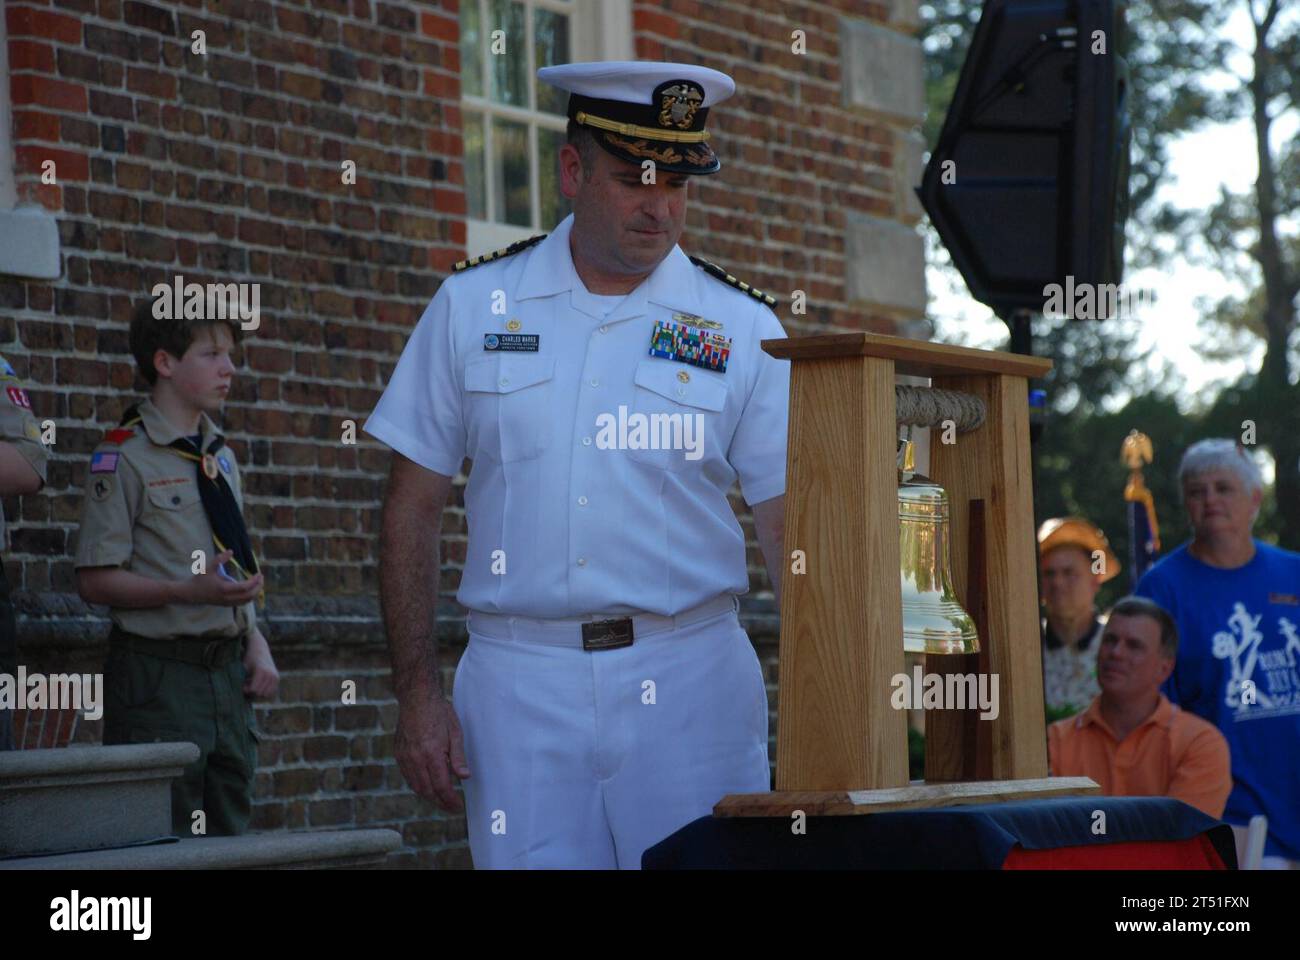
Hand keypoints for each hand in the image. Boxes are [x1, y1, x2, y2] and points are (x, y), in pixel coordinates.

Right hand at [183, 549, 263, 605]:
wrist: (190, 593)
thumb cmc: (199, 579)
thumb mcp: (208, 567)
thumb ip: (219, 559)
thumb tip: (231, 551)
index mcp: (224, 589)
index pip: (245, 588)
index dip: (255, 581)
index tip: (259, 573)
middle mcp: (227, 598)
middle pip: (249, 596)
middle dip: (258, 587)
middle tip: (261, 577)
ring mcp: (227, 603)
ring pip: (247, 601)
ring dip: (255, 593)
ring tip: (259, 583)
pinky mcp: (226, 605)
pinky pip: (242, 603)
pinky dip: (249, 597)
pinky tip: (251, 589)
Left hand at [242, 628, 278, 698]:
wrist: (260, 650)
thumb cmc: (249, 659)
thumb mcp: (243, 668)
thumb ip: (243, 681)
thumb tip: (244, 693)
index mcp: (261, 671)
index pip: (253, 689)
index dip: (246, 689)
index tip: (243, 684)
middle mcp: (270, 674)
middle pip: (259, 693)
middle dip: (252, 691)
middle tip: (248, 683)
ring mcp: (275, 677)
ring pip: (266, 694)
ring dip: (259, 692)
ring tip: (254, 683)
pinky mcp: (277, 679)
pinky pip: (271, 692)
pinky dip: (264, 691)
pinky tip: (260, 684)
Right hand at [395, 695, 469, 810]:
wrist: (416, 697)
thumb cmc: (439, 712)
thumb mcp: (455, 732)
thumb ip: (458, 757)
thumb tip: (464, 776)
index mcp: (432, 753)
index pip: (441, 786)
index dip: (450, 800)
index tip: (457, 807)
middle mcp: (415, 758)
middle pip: (427, 790)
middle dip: (440, 802)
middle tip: (451, 807)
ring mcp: (404, 756)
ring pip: (415, 785)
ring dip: (428, 796)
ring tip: (441, 800)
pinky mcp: (398, 753)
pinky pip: (408, 776)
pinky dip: (418, 785)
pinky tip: (427, 785)